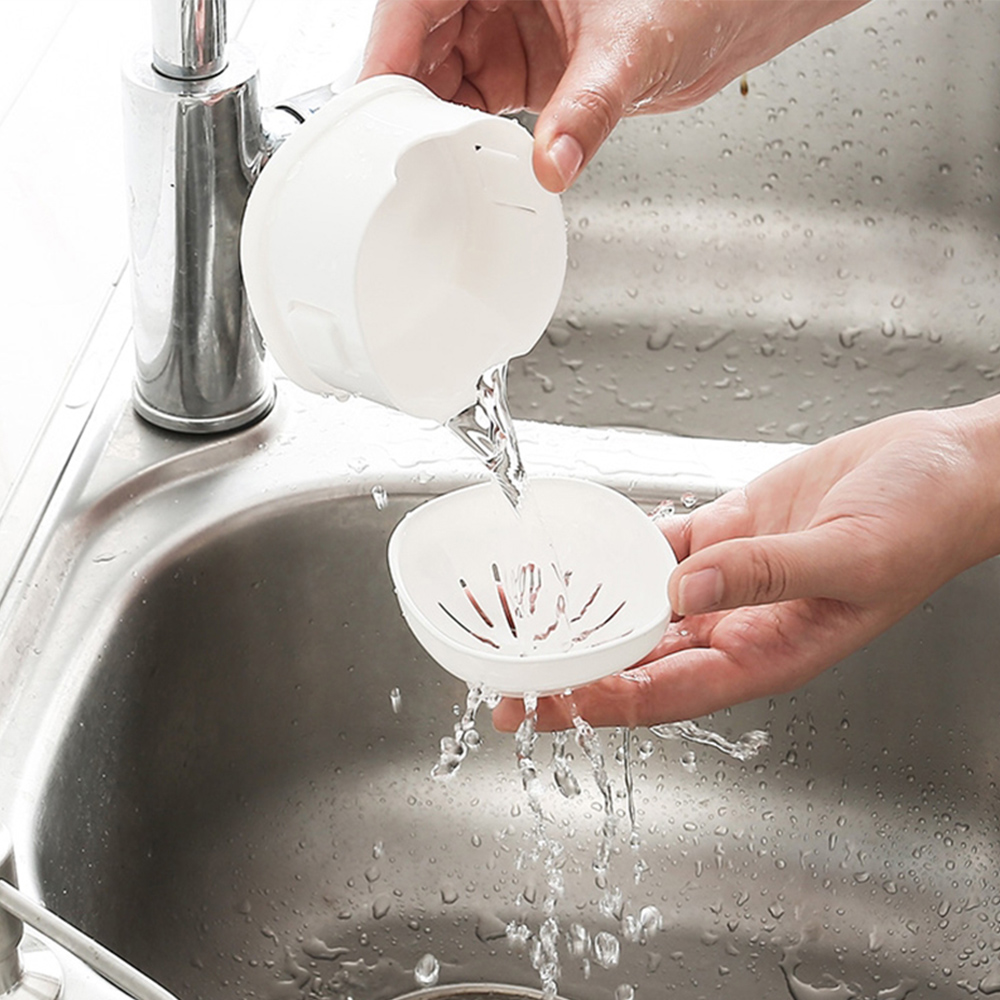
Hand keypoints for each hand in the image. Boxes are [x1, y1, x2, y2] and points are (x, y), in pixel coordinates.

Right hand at [360, 0, 866, 190]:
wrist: (730, 14)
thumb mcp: (634, 47)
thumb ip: (589, 108)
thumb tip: (552, 163)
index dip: (388, 46)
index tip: (373, 98)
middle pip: (417, 36)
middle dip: (400, 91)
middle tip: (390, 145)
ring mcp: (504, 27)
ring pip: (439, 71)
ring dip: (428, 117)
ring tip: (422, 160)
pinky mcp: (521, 66)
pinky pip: (471, 98)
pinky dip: (461, 131)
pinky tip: (460, 158)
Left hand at [494, 399, 999, 730]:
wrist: (941, 467)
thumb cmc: (922, 523)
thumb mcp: (852, 554)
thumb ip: (765, 575)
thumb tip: (683, 591)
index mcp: (771, 654)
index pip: (671, 693)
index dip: (608, 703)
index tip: (552, 702)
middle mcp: (738, 626)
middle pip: (639, 664)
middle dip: (575, 676)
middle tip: (508, 682)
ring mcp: (728, 582)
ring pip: (639, 611)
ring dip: (584, 619)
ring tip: (521, 623)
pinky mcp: (726, 536)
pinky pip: (658, 552)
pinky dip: (617, 558)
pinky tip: (577, 558)